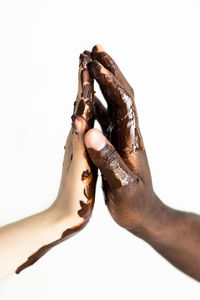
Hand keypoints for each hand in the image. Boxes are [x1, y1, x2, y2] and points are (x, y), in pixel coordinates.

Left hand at [14, 52, 96, 273]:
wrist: (66, 214)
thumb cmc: (77, 198)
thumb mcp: (81, 172)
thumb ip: (82, 146)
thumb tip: (78, 120)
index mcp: (80, 141)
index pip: (83, 105)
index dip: (85, 82)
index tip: (86, 60)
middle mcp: (77, 138)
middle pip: (81, 102)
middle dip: (83, 79)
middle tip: (86, 57)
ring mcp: (79, 144)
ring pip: (83, 111)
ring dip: (85, 91)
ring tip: (88, 76)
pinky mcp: (82, 151)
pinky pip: (87, 125)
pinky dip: (90, 111)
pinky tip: (93, 108)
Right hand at [84, 45, 159, 235]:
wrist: (144, 214)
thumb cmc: (135, 204)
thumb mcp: (122, 186)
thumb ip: (107, 160)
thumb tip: (90, 133)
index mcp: (132, 140)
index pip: (124, 102)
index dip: (110, 82)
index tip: (94, 64)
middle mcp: (128, 133)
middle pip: (121, 94)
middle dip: (109, 71)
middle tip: (95, 50)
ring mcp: (122, 138)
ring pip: (113, 103)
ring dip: (102, 83)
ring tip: (90, 66)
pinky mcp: (115, 145)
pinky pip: (105, 118)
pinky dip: (96, 103)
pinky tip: (87, 99)